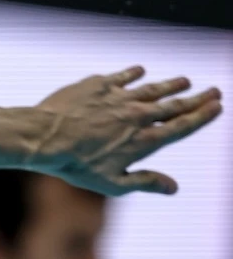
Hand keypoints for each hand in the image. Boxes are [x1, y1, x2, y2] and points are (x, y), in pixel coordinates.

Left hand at [29, 66, 221, 195]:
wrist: (43, 137)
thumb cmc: (74, 165)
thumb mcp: (111, 183)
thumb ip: (144, 183)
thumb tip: (173, 188)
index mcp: (145, 140)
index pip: (182, 126)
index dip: (202, 115)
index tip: (217, 106)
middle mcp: (138, 115)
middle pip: (175, 105)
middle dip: (197, 98)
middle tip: (214, 90)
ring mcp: (120, 97)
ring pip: (153, 88)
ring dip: (171, 84)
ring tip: (185, 81)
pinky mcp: (99, 85)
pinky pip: (123, 76)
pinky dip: (134, 73)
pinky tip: (140, 71)